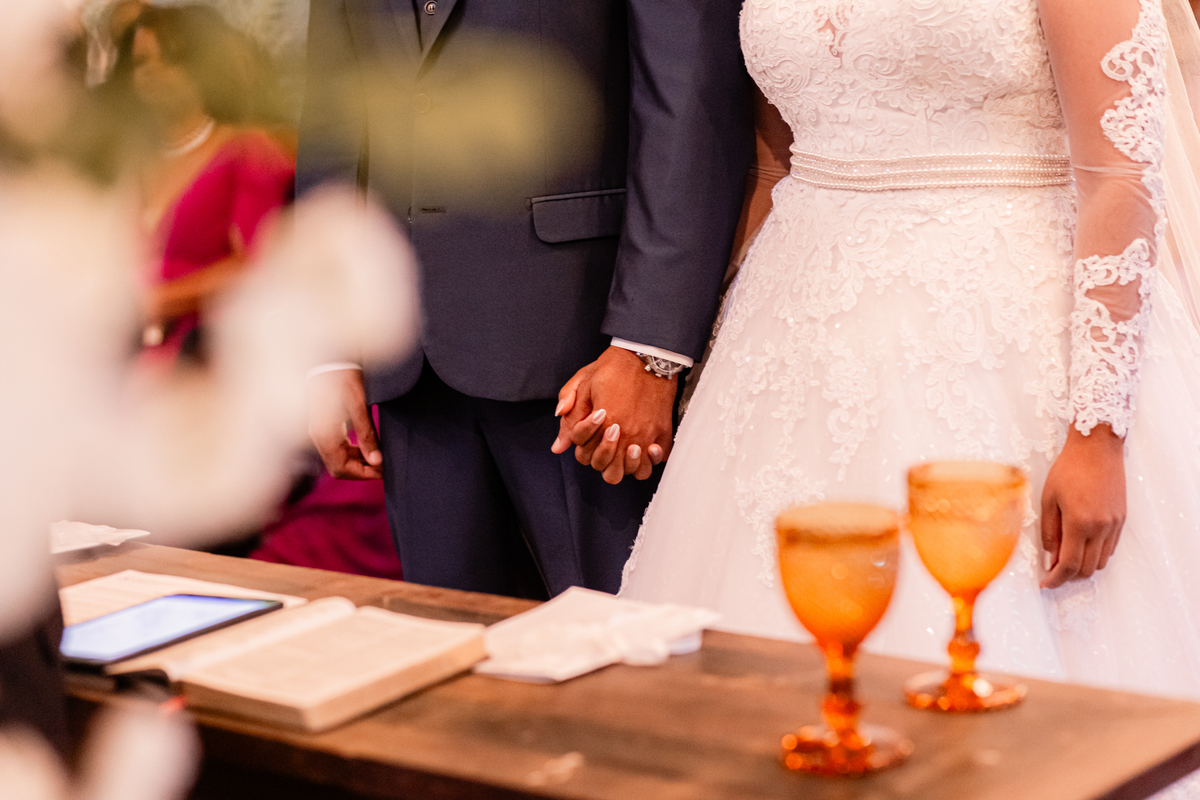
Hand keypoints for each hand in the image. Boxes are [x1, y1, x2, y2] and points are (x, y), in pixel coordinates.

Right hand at [307, 368, 382, 479]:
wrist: (329, 357)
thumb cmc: (343, 378)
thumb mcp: (359, 405)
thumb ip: (367, 434)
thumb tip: (377, 461)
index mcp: (324, 436)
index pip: (341, 469)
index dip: (364, 474)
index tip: (384, 471)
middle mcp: (318, 438)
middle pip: (339, 468)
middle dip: (362, 471)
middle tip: (385, 466)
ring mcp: (320, 432)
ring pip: (339, 459)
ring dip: (359, 462)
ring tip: (381, 456)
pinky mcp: (325, 426)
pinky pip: (338, 448)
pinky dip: (354, 452)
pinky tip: (369, 446)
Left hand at [551, 347, 676, 483]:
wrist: (645, 354)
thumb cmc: (614, 368)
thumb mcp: (583, 385)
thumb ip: (570, 418)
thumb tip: (559, 446)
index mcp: (603, 423)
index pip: (585, 456)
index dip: (583, 445)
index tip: (591, 427)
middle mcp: (626, 434)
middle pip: (610, 472)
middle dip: (602, 459)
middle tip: (606, 440)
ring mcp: (647, 435)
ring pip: (636, 472)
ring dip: (627, 465)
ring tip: (625, 449)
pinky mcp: (663, 431)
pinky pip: (658, 459)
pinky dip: (651, 459)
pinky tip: (645, 447)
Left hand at [1040, 423, 1125, 588]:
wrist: (1097, 448)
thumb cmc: (1068, 469)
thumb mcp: (1048, 498)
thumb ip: (1049, 530)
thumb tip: (1050, 555)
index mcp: (1080, 523)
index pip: (1070, 564)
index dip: (1057, 579)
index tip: (1045, 584)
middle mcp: (1101, 528)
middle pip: (1088, 568)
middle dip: (1069, 576)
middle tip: (1052, 572)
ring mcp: (1115, 524)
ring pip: (1101, 561)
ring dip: (1083, 566)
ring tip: (1065, 558)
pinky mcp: (1121, 518)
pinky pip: (1110, 547)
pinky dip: (1095, 553)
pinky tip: (1081, 545)